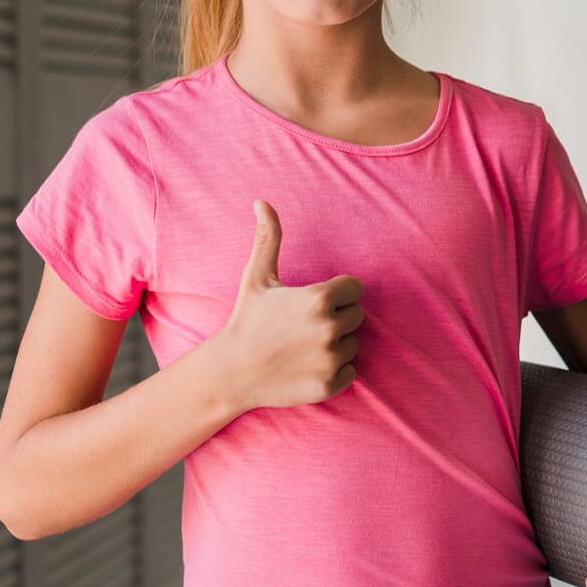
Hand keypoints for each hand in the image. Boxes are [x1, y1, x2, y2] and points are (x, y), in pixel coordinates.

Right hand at [212, 200, 365, 411]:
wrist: (230, 372)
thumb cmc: (246, 320)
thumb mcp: (256, 277)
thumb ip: (268, 238)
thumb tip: (261, 202)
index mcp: (319, 298)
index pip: (355, 288)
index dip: (337, 293)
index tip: (315, 302)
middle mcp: (329, 328)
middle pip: (357, 315)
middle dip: (337, 318)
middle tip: (305, 326)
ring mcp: (330, 358)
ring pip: (353, 344)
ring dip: (336, 344)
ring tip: (304, 346)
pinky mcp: (329, 385)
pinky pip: (350, 371)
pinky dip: (335, 370)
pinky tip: (307, 365)